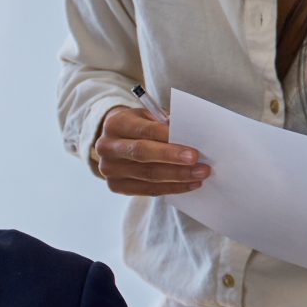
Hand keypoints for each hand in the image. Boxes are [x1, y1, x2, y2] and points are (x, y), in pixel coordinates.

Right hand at [90, 106, 209, 195]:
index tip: (190, 146)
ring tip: (199, 174)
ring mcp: (109, 169)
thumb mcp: (148, 117)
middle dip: (173, 158)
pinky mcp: (115, 186)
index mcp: (115, 124)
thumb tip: (191, 137)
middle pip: (142, 153)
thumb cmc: (138, 127)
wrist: (115, 142)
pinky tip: (189, 184)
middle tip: (197, 162)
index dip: (167, 138)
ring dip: (178, 176)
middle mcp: (107, 146)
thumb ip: (165, 125)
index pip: (144, 130)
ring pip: (148, 175)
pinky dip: (172, 188)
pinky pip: (148, 190)